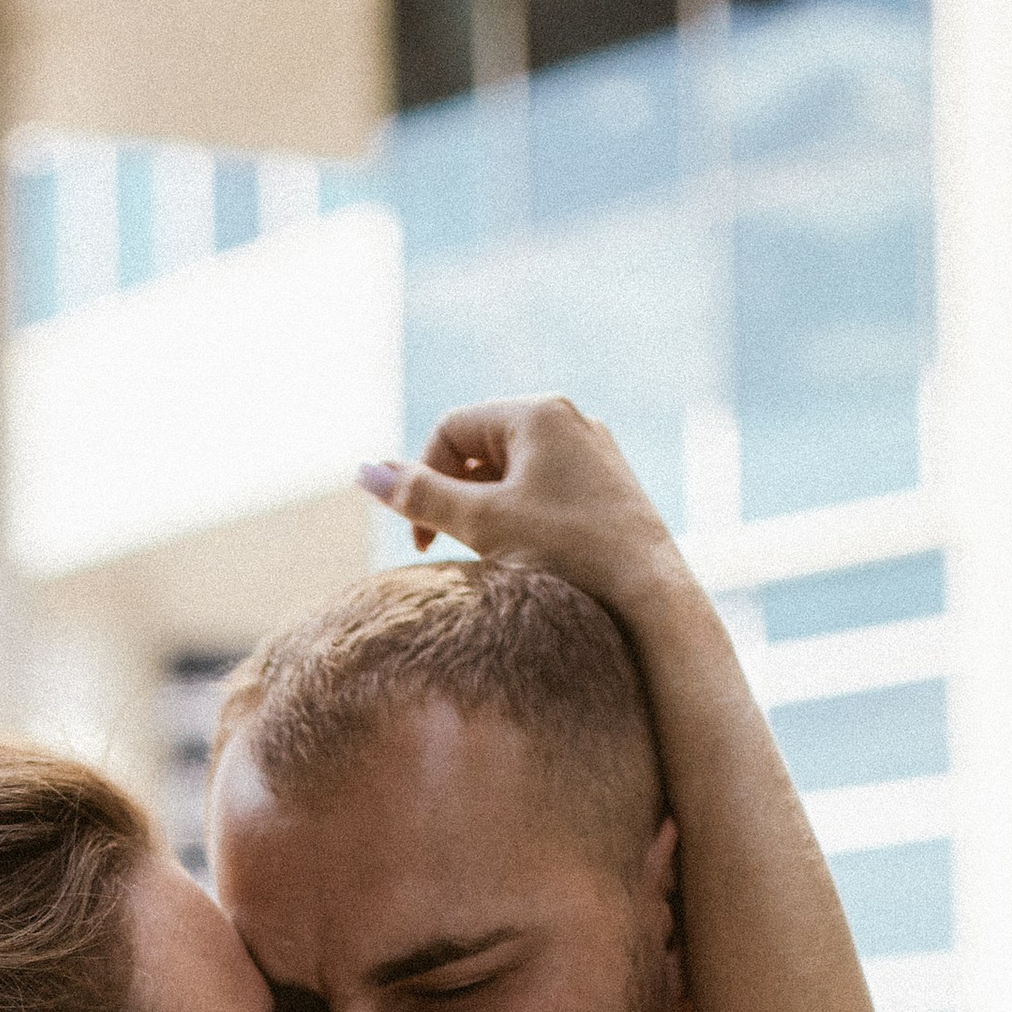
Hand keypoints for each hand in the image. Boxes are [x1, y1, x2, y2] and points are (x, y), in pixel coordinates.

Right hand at [358, 395, 680, 613]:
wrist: (651, 600)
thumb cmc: (567, 555)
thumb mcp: (480, 524)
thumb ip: (418, 496)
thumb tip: (361, 470)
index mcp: (539, 412)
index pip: (451, 429)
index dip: (422, 479)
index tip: (420, 538)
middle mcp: (571, 421)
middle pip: (482, 449)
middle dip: (454, 496)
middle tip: (449, 550)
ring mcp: (594, 455)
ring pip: (513, 473)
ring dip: (484, 512)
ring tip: (489, 558)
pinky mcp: (609, 490)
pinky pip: (545, 492)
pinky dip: (520, 520)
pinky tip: (527, 561)